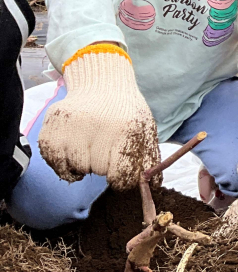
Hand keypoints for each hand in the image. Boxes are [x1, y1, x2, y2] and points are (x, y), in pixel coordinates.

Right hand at [38, 45, 158, 189]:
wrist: (101, 84)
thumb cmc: (126, 113)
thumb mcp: (145, 130)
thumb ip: (149, 160)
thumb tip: (151, 187)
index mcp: (126, 130)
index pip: (122, 174)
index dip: (122, 179)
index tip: (121, 174)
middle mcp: (96, 127)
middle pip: (100, 171)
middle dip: (105, 166)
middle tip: (107, 149)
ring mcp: (70, 128)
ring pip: (77, 169)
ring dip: (85, 164)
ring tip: (92, 147)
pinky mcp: (50, 130)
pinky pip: (56, 164)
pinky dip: (65, 165)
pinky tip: (75, 152)